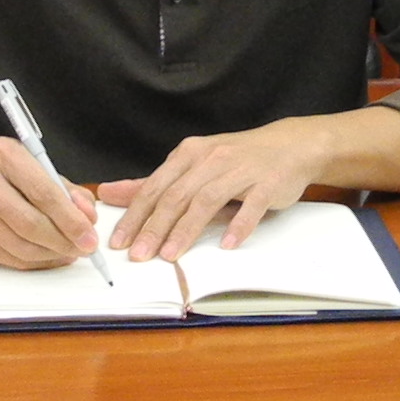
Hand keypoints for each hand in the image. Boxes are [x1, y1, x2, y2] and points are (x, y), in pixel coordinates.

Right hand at [0, 137, 98, 270]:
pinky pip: (12, 259)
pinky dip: (37, 261)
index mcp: (2, 155)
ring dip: (53, 254)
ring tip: (70, 250)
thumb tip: (87, 216)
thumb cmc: (3, 175)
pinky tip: (49, 254)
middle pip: (32, 224)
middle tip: (85, 248)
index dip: (71, 219)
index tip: (90, 235)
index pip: (43, 193)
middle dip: (65, 240)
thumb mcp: (36, 166)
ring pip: (23, 247)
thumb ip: (66, 190)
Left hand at [101, 118, 331, 263]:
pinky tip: (226, 244)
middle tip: (139, 255)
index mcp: (189, 154)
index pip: (155, 187)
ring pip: (207, 200)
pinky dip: (238, 225)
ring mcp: (241, 170)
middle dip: (154, 228)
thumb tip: (110, 194)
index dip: (135, 216)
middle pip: (176, 196)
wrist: (289, 146)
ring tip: (170, 255)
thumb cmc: (236, 159)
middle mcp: (211, 159)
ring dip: (186, 230)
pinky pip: (251, 205)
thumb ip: (154, 184)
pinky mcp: (267, 182)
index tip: (119, 241)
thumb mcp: (192, 165)